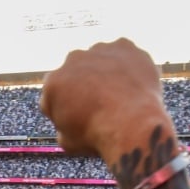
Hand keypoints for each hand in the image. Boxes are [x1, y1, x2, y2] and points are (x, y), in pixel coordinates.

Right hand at [40, 38, 170, 159]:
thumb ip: (63, 128)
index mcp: (53, 83)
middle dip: (86, 85)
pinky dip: (129, 65)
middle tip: (102, 105)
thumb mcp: (68, 142)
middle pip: (78, 72)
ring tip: (121, 95)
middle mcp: (72, 59)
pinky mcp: (125, 46)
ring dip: (107, 72)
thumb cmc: (97, 136)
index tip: (80, 119)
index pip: (56, 94)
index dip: (67, 108)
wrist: (131, 124)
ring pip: (101, 60)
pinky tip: (135, 83)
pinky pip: (126, 54)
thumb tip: (66, 126)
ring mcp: (99, 50)